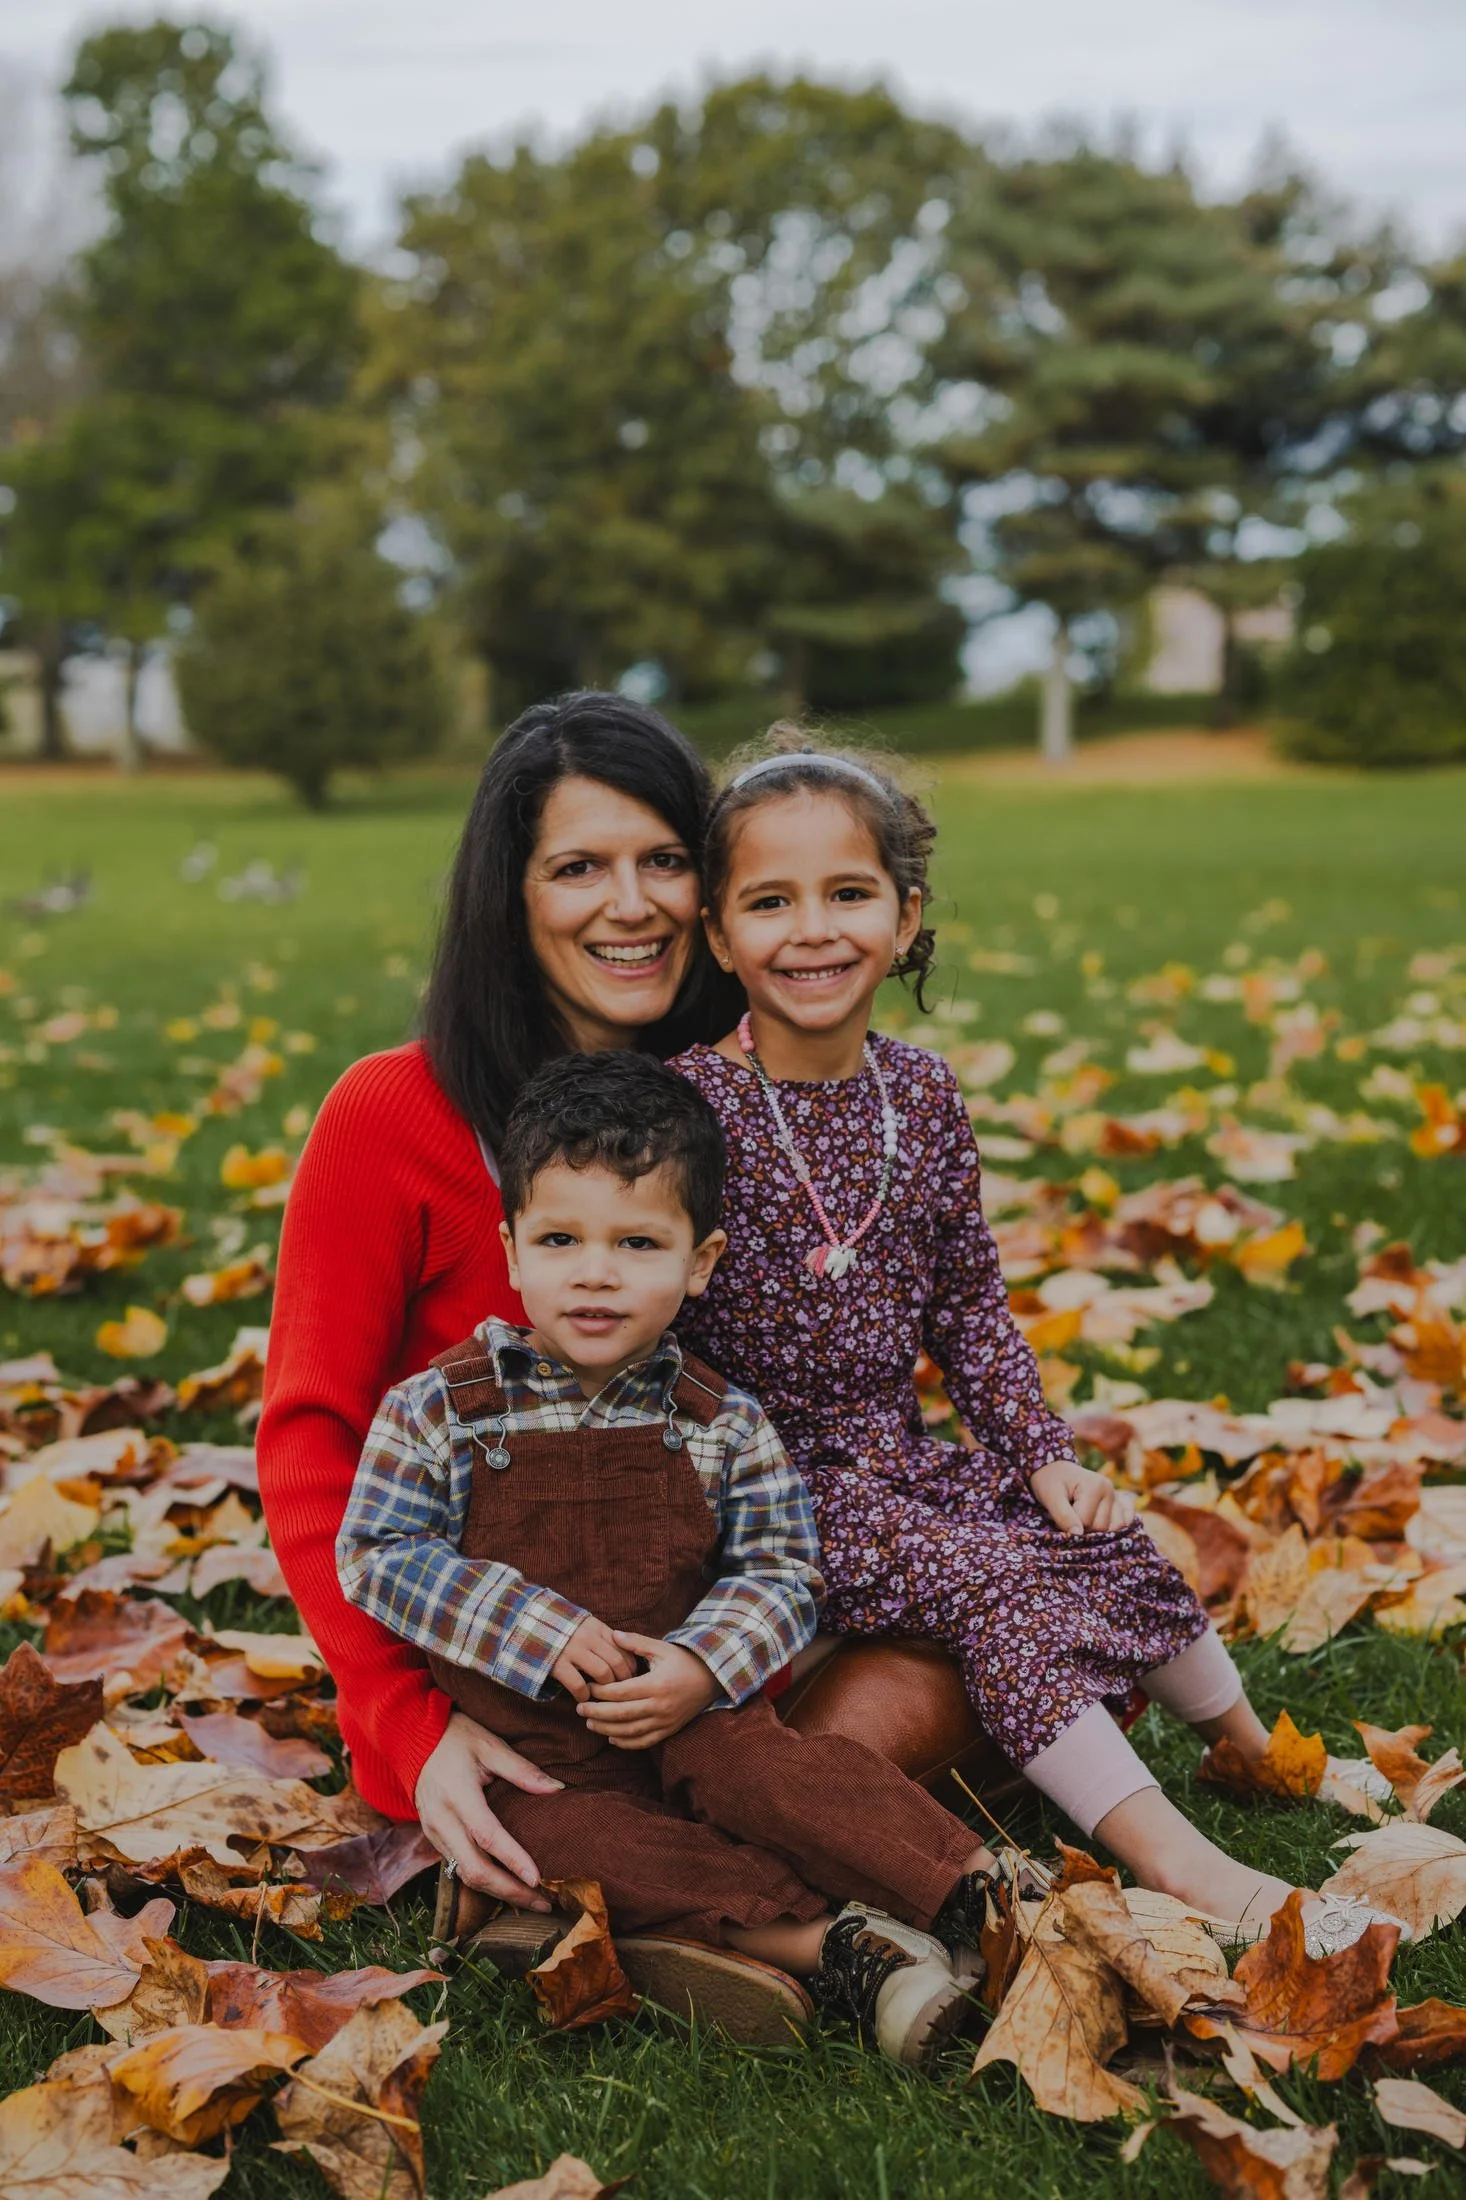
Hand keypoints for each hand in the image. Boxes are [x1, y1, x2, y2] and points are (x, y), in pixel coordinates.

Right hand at [414, 1710, 561, 1907]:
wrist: (413, 1740)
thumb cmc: (456, 1739)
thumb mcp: (490, 1745)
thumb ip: (522, 1770)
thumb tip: (557, 1789)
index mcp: (457, 1795)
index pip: (487, 1835)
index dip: (513, 1860)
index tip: (537, 1879)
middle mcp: (442, 1820)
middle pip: (474, 1869)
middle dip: (510, 1891)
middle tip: (545, 1902)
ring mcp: (434, 1833)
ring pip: (465, 1875)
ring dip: (498, 1892)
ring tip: (532, 1901)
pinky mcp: (433, 1839)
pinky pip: (457, 1868)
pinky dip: (483, 1882)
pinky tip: (507, 1886)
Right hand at [551, 1615, 638, 1702]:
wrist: (530, 1624)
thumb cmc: (563, 1631)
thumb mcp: (585, 1626)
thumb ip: (603, 1637)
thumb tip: (627, 1657)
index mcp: (596, 1627)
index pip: (623, 1649)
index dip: (631, 1667)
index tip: (631, 1679)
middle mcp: (587, 1637)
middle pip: (616, 1662)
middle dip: (623, 1680)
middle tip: (622, 1692)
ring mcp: (572, 1649)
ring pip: (602, 1673)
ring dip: (606, 1689)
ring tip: (603, 1695)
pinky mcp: (557, 1664)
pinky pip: (578, 1684)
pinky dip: (584, 1695)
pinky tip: (584, 1697)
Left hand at [578, 1631, 719, 1748]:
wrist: (711, 1679)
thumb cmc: (684, 1660)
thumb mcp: (661, 1648)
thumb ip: (636, 1642)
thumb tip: (612, 1634)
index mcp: (657, 1684)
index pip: (621, 1692)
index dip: (601, 1692)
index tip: (586, 1687)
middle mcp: (660, 1706)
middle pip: (622, 1714)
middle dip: (597, 1712)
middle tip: (579, 1708)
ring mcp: (665, 1721)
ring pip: (630, 1731)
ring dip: (607, 1730)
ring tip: (590, 1723)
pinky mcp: (669, 1730)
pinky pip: (645, 1742)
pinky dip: (627, 1743)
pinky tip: (611, 1738)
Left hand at [1030, 1458, 1135, 1536]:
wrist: (1053, 1470)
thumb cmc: (1050, 1482)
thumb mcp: (1050, 1497)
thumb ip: (1063, 1515)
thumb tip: (1078, 1534)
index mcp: (1096, 1486)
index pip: (1085, 1522)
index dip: (1070, 1523)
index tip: (1060, 1512)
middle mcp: (1110, 1490)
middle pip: (1101, 1527)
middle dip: (1083, 1526)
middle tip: (1070, 1512)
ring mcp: (1116, 1496)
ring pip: (1113, 1529)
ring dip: (1096, 1529)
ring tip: (1083, 1515)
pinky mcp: (1119, 1502)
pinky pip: (1126, 1520)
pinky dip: (1117, 1526)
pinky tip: (1105, 1523)